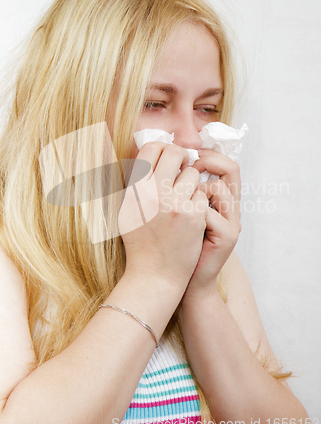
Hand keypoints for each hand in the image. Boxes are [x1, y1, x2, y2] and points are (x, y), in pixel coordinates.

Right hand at [118, 142, 208, 291]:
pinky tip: (193, 217)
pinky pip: (202, 193)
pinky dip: (200, 202)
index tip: (170, 157)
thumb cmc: (141, 244)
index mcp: (135, 189)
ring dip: (192, 183)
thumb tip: (147, 159)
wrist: (154, 275)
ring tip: (187, 199)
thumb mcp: (127, 211)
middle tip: (186, 167)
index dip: (163, 148)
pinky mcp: (192, 215)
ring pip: (192, 173)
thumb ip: (137, 186)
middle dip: (183, 157)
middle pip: (174, 152)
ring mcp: (173, 203)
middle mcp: (152, 192)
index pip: (150, 148)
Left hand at [183, 149, 241, 295]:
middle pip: (231, 169)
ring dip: (192, 192)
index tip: (187, 154)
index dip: (209, 154)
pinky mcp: (228, 236)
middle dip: (206, 162)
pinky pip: (206, 211)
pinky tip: (178, 228)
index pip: (227, 165)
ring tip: (179, 207)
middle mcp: (232, 209)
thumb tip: (165, 159)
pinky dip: (188, 214)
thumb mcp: (178, 210)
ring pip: (216, 187)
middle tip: (184, 167)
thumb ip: (180, 188)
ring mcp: (233, 222)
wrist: (175, 278)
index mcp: (221, 201)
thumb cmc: (172, 242)